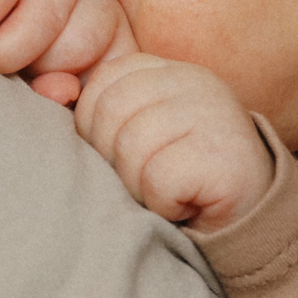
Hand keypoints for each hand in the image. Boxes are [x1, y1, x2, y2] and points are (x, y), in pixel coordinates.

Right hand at [0, 0, 132, 102]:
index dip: (72, 93)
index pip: (114, 72)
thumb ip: (48, 92)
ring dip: (0, 47)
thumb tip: (65, 91)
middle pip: (81, 44)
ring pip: (47, 15)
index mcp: (110, 36)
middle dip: (33, 67)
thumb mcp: (25, 80)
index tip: (36, 97)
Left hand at [74, 53, 276, 233]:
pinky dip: (163, 203)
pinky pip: (158, 179)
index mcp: (167, 71)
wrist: (247, 227)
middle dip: (115, 161)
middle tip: (148, 180)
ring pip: (131, 148)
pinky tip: (186, 203)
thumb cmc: (177, 182)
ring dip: (140, 187)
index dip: (97, 129)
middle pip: (109, 114)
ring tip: (168, 192)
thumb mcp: (136, 137)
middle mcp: (193, 81)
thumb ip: (96, 114)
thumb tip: (49, 91)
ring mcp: (212, 113)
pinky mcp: (223, 154)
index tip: (127, 157)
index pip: (103, 84)